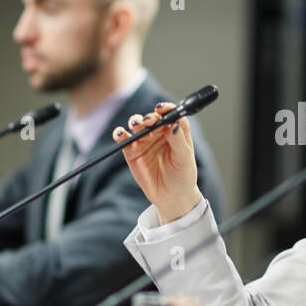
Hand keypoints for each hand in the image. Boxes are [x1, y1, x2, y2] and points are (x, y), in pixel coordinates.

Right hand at [112, 103, 200, 222]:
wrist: (171, 196)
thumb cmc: (183, 176)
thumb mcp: (185, 159)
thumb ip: (178, 141)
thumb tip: (174, 124)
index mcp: (176, 130)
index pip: (171, 114)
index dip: (167, 108)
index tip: (162, 109)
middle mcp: (160, 132)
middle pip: (153, 117)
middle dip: (150, 117)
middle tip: (149, 121)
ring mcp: (145, 140)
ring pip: (138, 125)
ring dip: (135, 122)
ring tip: (137, 125)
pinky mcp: (132, 151)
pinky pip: (124, 139)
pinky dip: (120, 134)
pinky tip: (120, 134)